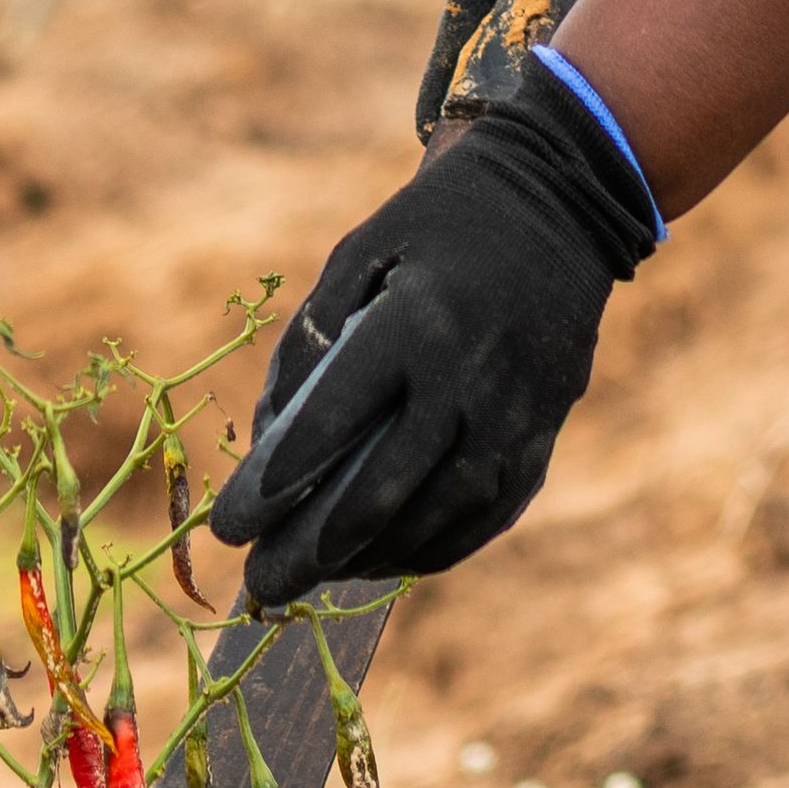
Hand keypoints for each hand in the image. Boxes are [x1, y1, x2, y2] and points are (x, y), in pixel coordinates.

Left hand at [205, 59, 660, 603]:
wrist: (559, 201)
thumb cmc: (437, 224)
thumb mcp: (361, 251)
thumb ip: (311, 339)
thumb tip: (273, 435)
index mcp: (417, 323)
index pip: (335, 423)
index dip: (276, 485)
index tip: (229, 530)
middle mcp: (471, 378)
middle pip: (386, 488)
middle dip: (314, 548)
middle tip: (262, 587)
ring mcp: (518, 413)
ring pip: (441, 513)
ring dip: (374, 556)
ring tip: (316, 577)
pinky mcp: (546, 430)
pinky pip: (488, 512)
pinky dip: (435, 547)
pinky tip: (387, 561)